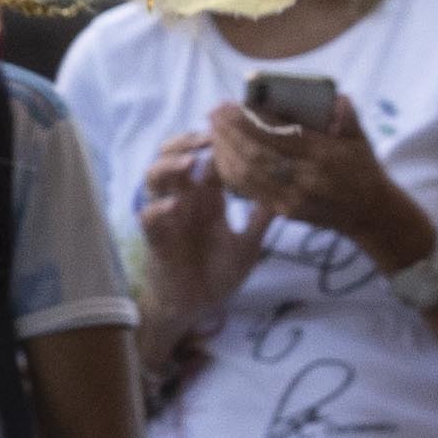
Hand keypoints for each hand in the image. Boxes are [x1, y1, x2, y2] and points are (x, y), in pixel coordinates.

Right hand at [133, 133, 258, 323]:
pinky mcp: (156, 239)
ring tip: (189, 162)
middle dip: (185, 143)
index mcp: (204, 199)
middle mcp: (183, 201)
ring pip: (153, 179)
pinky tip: (174, 205)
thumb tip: (288, 195)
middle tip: (208, 138)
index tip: (233, 131)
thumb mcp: (249, 245)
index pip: (204, 159)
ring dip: (168, 167)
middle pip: (172, 158)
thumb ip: (261, 220)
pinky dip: (159, 208)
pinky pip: (149, 217)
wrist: (195, 306)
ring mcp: (167, 217)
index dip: (213, 143)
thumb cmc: (217, 273)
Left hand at [205, 93, 437, 272]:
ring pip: (247, 173)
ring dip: (225, 150)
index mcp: (324, 155)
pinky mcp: (284, 210)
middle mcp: (306, 177)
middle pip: (257, 153)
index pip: (278, 135)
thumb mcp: (360, 139)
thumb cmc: (363, 168)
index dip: (250, 120)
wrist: (370, 212)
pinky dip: (230, 171)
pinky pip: (248, 190)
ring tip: (213, 130)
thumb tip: (334, 96)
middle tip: (214, 113)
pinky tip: (220, 154)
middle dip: (230, 131)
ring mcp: (293, 197)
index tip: (231, 104)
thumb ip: (346, 117)